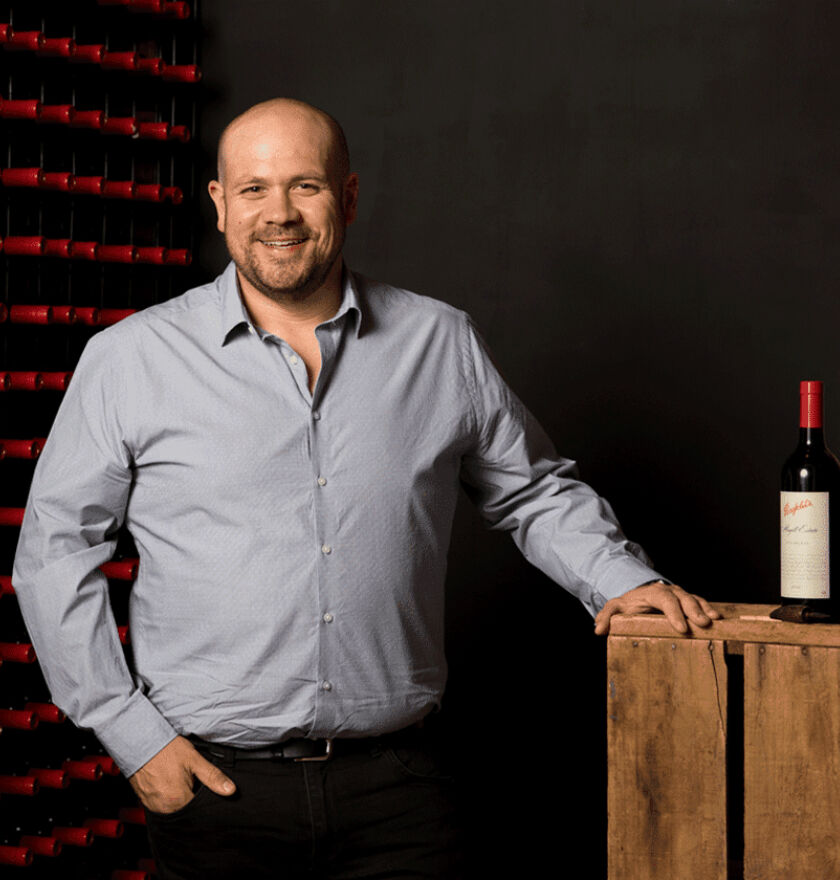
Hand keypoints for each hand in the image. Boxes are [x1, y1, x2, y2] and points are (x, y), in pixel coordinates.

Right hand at [128, 735, 235, 813]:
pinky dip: (166, 795)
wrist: (141, 742)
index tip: (200, 783)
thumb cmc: (166, 749)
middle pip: (186, 808)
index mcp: (179, 800)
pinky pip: (161, 804)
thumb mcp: (194, 759)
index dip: (203, 795)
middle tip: (187, 777)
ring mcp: (153, 805)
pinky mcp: (145, 801)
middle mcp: (164, 808)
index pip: (199, 808)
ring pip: (173, 807)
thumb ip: (213, 776)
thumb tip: (230, 790)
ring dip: (178, 796)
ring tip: (176, 777)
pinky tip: (167, 780)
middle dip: (190, 795)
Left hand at [593, 581, 721, 635]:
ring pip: (693, 598)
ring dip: (704, 608)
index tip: (681, 628)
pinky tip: (718, 619)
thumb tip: (598, 629)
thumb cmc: (628, 603)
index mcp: (651, 593)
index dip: (673, 613)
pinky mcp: (687, 600)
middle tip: (703, 624)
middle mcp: (668, 591)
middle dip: (693, 611)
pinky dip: (708, 608)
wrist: (639, 593)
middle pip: (682, 598)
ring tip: (714, 621)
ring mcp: (679, 594)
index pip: (663, 600)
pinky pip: (700, 602)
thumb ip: (606, 616)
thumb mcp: (615, 607)